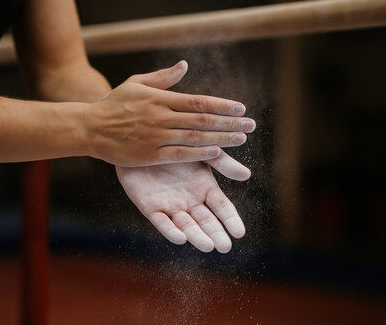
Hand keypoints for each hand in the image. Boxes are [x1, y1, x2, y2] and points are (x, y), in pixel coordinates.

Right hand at [84, 61, 255, 166]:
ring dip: (220, 138)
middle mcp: (160, 116)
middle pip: (202, 119)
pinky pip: (179, 154)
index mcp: (159, 98)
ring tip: (240, 139)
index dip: (222, 105)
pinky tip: (216, 153)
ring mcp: (155, 136)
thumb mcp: (136, 83)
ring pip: (195, 137)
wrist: (89, 128)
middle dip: (229, 123)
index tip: (241, 109)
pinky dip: (199, 153)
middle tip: (251, 126)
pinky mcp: (149, 155)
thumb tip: (185, 65)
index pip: (198, 101)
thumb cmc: (114, 104)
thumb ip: (162, 78)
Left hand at [116, 151, 249, 252]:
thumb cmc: (173, 143)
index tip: (240, 233)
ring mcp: (170, 205)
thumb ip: (221, 162)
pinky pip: (161, 222)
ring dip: (196, 236)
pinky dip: (170, 231)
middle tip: (225, 247)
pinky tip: (180, 238)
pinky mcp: (150, 207)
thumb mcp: (201, 150)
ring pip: (185, 225)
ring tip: (207, 246)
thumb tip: (246, 175)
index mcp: (205, 188)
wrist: (139, 138)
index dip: (231, 220)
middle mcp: (190, 201)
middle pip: (206, 221)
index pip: (222, 208)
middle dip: (215, 234)